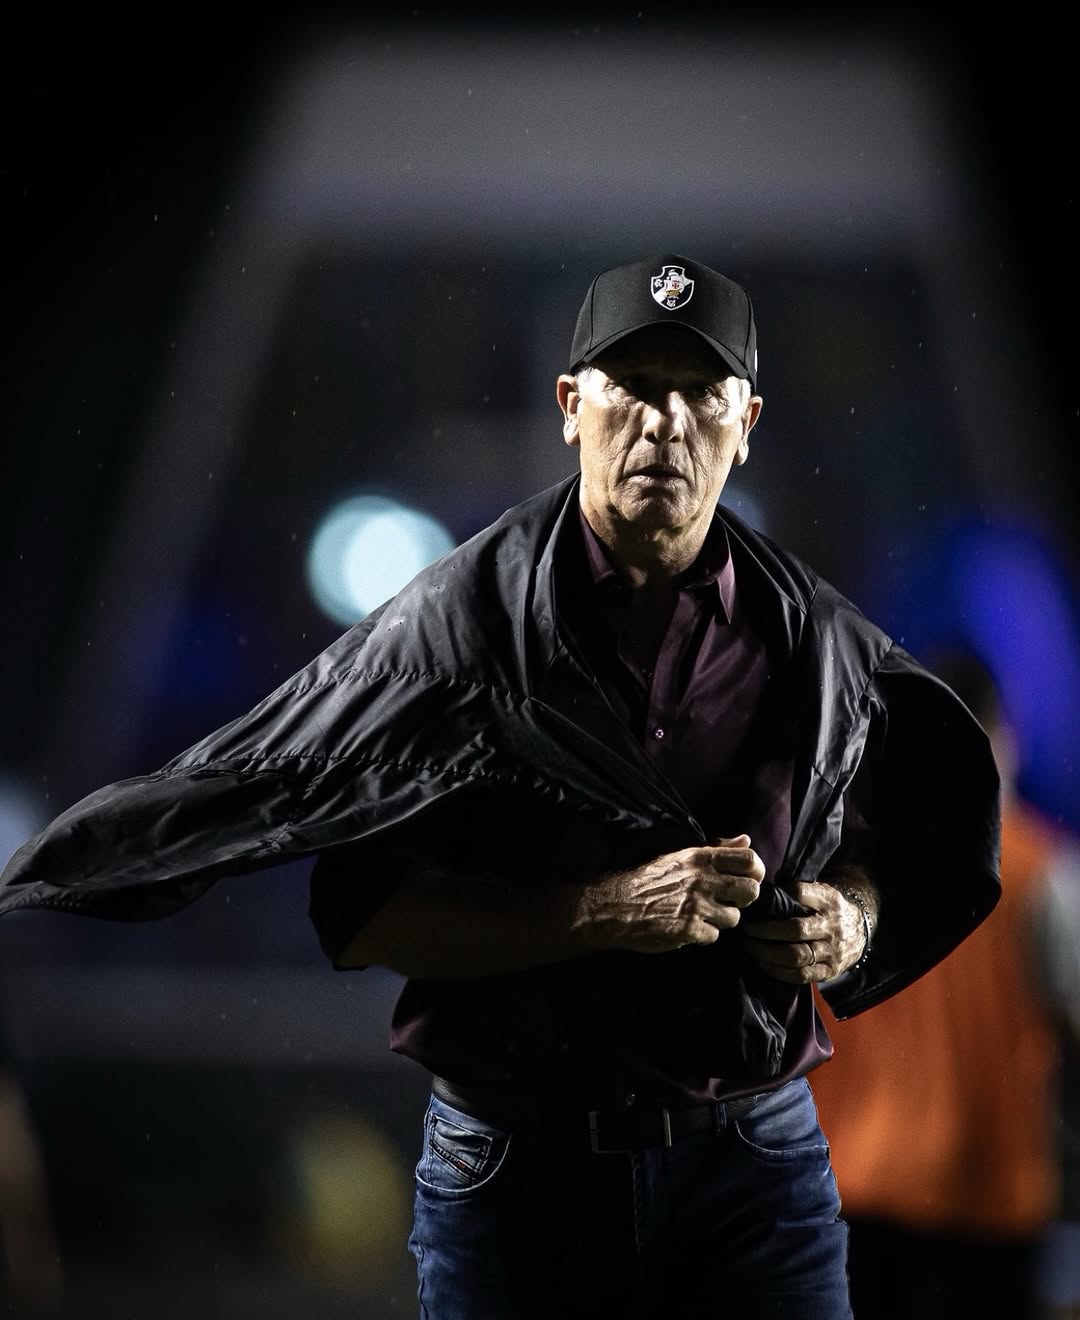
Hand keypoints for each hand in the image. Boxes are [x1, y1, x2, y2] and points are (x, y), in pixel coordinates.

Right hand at [576, 835, 763, 953]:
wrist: (614, 906)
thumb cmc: (646, 880)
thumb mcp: (679, 856)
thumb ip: (716, 849)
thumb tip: (746, 838)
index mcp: (700, 858)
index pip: (748, 859)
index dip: (755, 871)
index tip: (748, 879)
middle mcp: (702, 879)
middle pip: (751, 891)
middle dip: (743, 899)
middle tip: (728, 901)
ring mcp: (697, 906)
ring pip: (735, 918)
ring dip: (721, 920)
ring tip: (702, 916)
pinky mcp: (690, 930)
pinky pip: (714, 937)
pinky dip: (704, 936)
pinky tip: (688, 929)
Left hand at [741, 879, 868, 982]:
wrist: (860, 932)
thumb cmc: (828, 910)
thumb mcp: (821, 893)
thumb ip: (799, 891)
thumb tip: (764, 893)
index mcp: (828, 901)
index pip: (801, 893)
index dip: (778, 896)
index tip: (757, 901)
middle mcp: (831, 926)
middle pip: (796, 929)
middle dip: (766, 930)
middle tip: (746, 929)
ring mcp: (832, 951)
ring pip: (796, 955)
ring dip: (767, 953)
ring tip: (750, 947)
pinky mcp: (830, 971)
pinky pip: (801, 975)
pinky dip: (778, 971)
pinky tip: (763, 964)